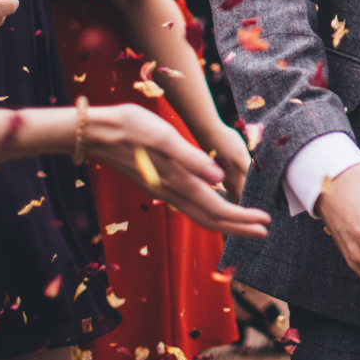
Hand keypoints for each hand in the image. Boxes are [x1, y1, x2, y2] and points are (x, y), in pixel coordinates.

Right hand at [85, 103, 269, 237]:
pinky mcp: (157, 183)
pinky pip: (189, 205)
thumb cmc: (130, 127)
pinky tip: (214, 202)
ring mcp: (162, 189)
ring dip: (225, 221)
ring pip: (199, 214)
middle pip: (210, 218)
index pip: (216, 208)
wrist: (94, 132)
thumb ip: (192, 158)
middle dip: (238, 227)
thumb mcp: (163, 136)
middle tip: (264, 232)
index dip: (242, 218)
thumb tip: (219, 178)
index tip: (264, 223)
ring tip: (246, 222)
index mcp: (176, 181)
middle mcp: (169, 191)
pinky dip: (208, 210)